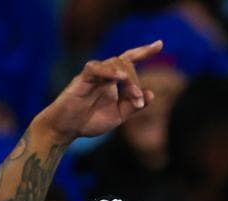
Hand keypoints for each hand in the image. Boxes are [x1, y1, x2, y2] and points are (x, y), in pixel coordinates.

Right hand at [34, 41, 162, 143]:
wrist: (67, 129)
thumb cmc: (90, 120)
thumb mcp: (118, 115)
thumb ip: (133, 105)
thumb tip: (151, 94)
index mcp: (114, 81)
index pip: (130, 60)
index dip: (144, 51)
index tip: (160, 44)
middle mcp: (104, 75)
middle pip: (125, 63)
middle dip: (136, 81)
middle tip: (139, 101)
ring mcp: (93, 76)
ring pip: (113, 63)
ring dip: (128, 79)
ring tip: (134, 95)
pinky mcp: (81, 80)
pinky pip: (95, 68)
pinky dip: (108, 71)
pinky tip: (120, 77)